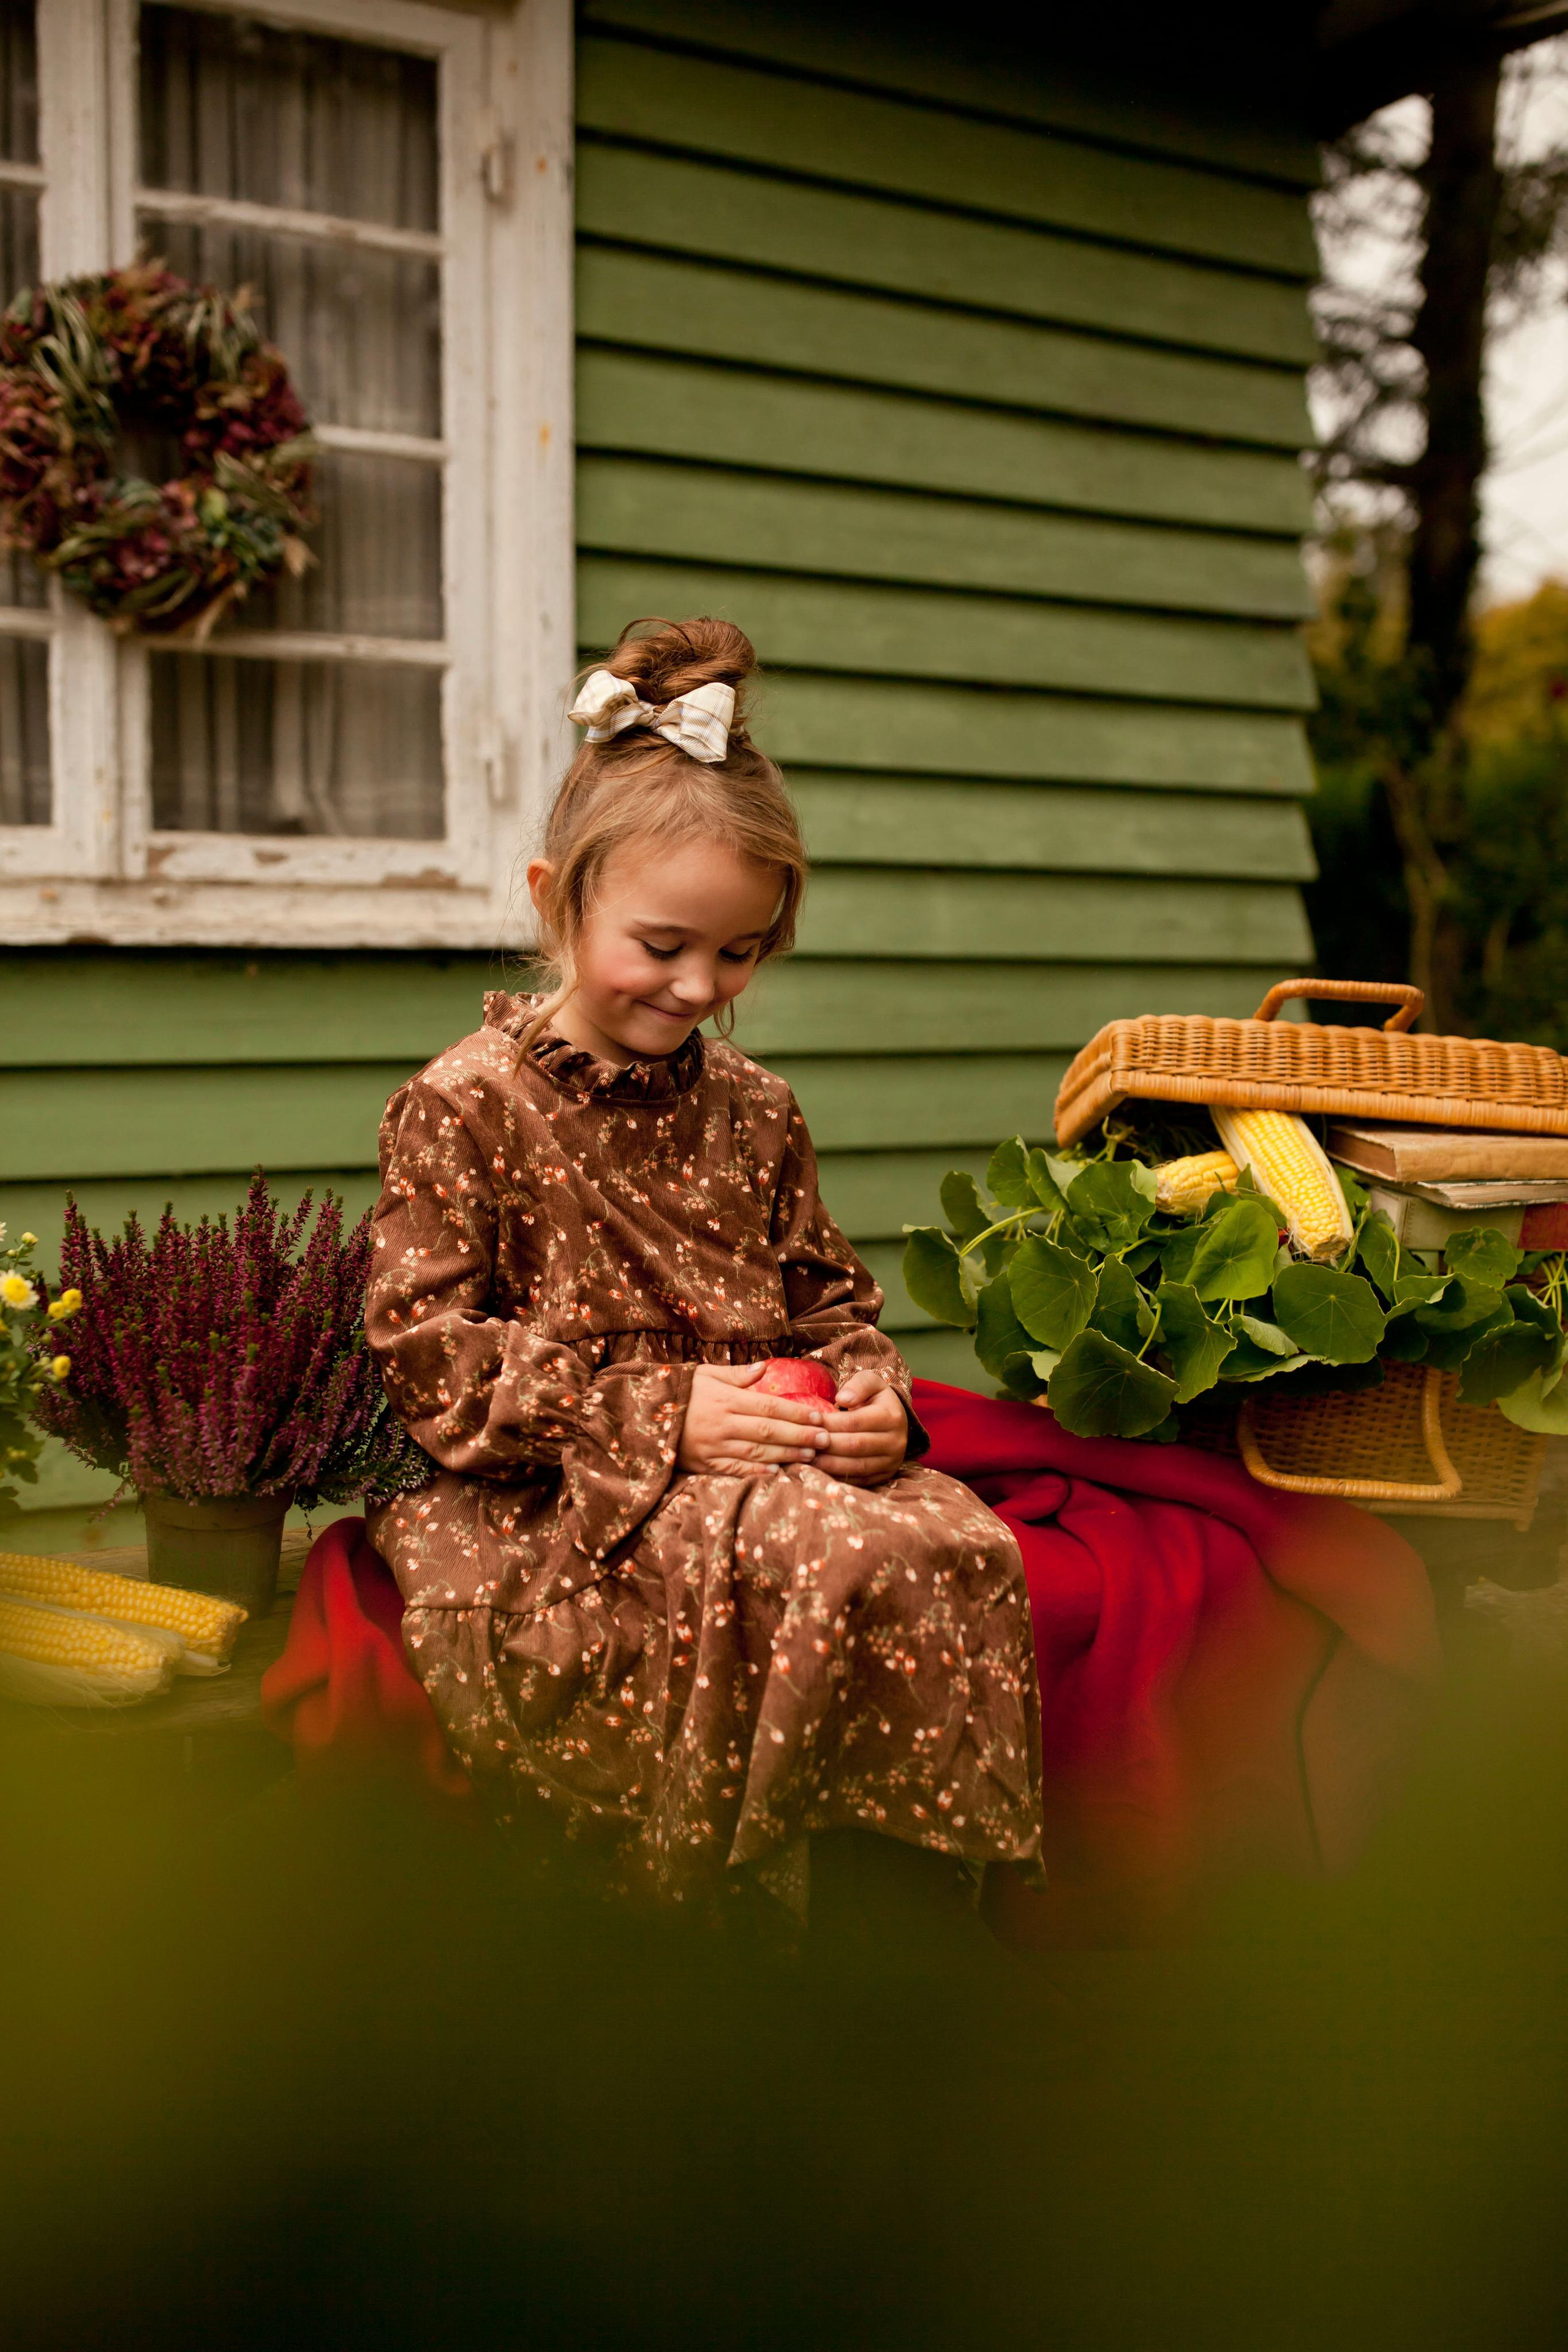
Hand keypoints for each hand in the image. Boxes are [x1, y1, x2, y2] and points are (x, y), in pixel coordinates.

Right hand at [677, 1361, 830, 1476]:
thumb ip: (735, 1374)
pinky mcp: (705, 1464)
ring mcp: (713, 1447)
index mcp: (724, 1399)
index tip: (819, 1416)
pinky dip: (757, 1472)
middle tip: (826, 1439)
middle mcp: (722, 1424)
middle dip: (800, 1435)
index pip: (768, 1406)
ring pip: (757, 1452)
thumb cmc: (678, 1393)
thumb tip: (765, 1368)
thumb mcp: (703, 1375)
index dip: (796, 1412)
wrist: (641, 1417)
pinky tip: (778, 1473)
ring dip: (787, 1454)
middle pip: (768, 1430)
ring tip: (812, 1455)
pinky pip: (735, 1470)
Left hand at [814, 1369, 907, 1486]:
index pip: (855, 1422)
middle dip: (826, 1445)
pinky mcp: (885, 1476)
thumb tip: (842, 1398)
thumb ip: (858, 1385)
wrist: (894, 1420)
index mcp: (892, 1416)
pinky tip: (820, 1471)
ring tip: (807, 1459)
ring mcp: (892, 1462)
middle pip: (855, 1445)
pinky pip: (859, 1480)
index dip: (830, 1423)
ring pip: (857, 1466)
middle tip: (803, 1444)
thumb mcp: (871, 1383)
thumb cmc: (875, 1399)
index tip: (809, 1423)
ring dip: (829, 1464)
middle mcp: (896, 1441)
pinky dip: (838, 1477)